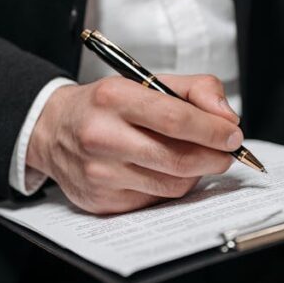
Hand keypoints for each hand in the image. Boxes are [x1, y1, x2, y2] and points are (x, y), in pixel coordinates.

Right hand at [27, 75, 242, 213]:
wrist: (51, 130)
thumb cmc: (105, 106)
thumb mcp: (144, 81)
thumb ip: (194, 90)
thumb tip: (226, 119)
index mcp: (114, 98)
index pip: (176, 119)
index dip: (212, 131)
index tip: (232, 135)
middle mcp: (102, 137)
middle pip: (178, 158)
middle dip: (213, 157)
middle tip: (227, 152)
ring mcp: (100, 173)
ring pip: (171, 184)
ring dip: (196, 174)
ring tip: (197, 159)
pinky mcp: (101, 201)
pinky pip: (154, 200)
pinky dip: (170, 187)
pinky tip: (165, 172)